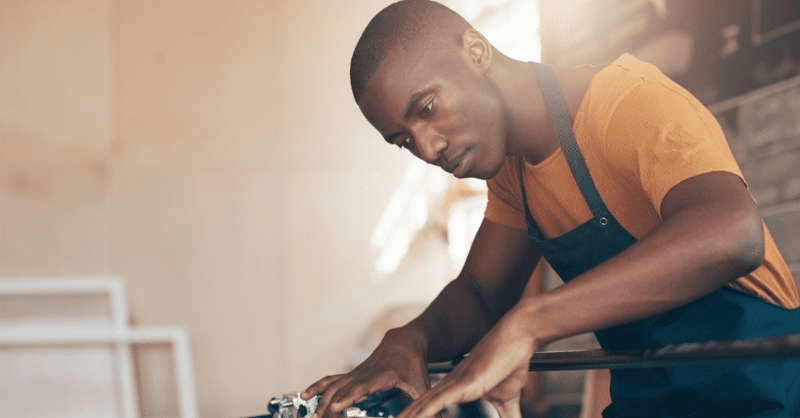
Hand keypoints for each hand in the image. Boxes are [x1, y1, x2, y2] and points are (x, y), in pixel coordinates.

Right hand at [302, 327, 429, 417]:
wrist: (405, 341)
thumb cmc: (414, 364)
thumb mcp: (421, 385)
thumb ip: (425, 405)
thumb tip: (434, 416)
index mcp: (381, 376)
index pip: (362, 387)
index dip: (348, 396)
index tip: (335, 405)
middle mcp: (363, 373)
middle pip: (341, 389)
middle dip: (328, 405)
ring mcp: (355, 373)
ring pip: (333, 384)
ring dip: (320, 399)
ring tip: (312, 414)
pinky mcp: (351, 374)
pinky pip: (330, 379)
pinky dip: (317, 386)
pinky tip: (305, 395)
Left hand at [397, 307, 536, 417]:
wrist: (518, 335)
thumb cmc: (513, 362)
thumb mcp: (508, 398)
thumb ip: (509, 415)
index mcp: (455, 389)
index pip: (429, 410)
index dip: (413, 417)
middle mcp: (448, 386)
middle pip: (418, 410)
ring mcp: (452, 384)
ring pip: (421, 408)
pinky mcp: (461, 384)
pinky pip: (435, 403)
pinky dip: (422, 414)